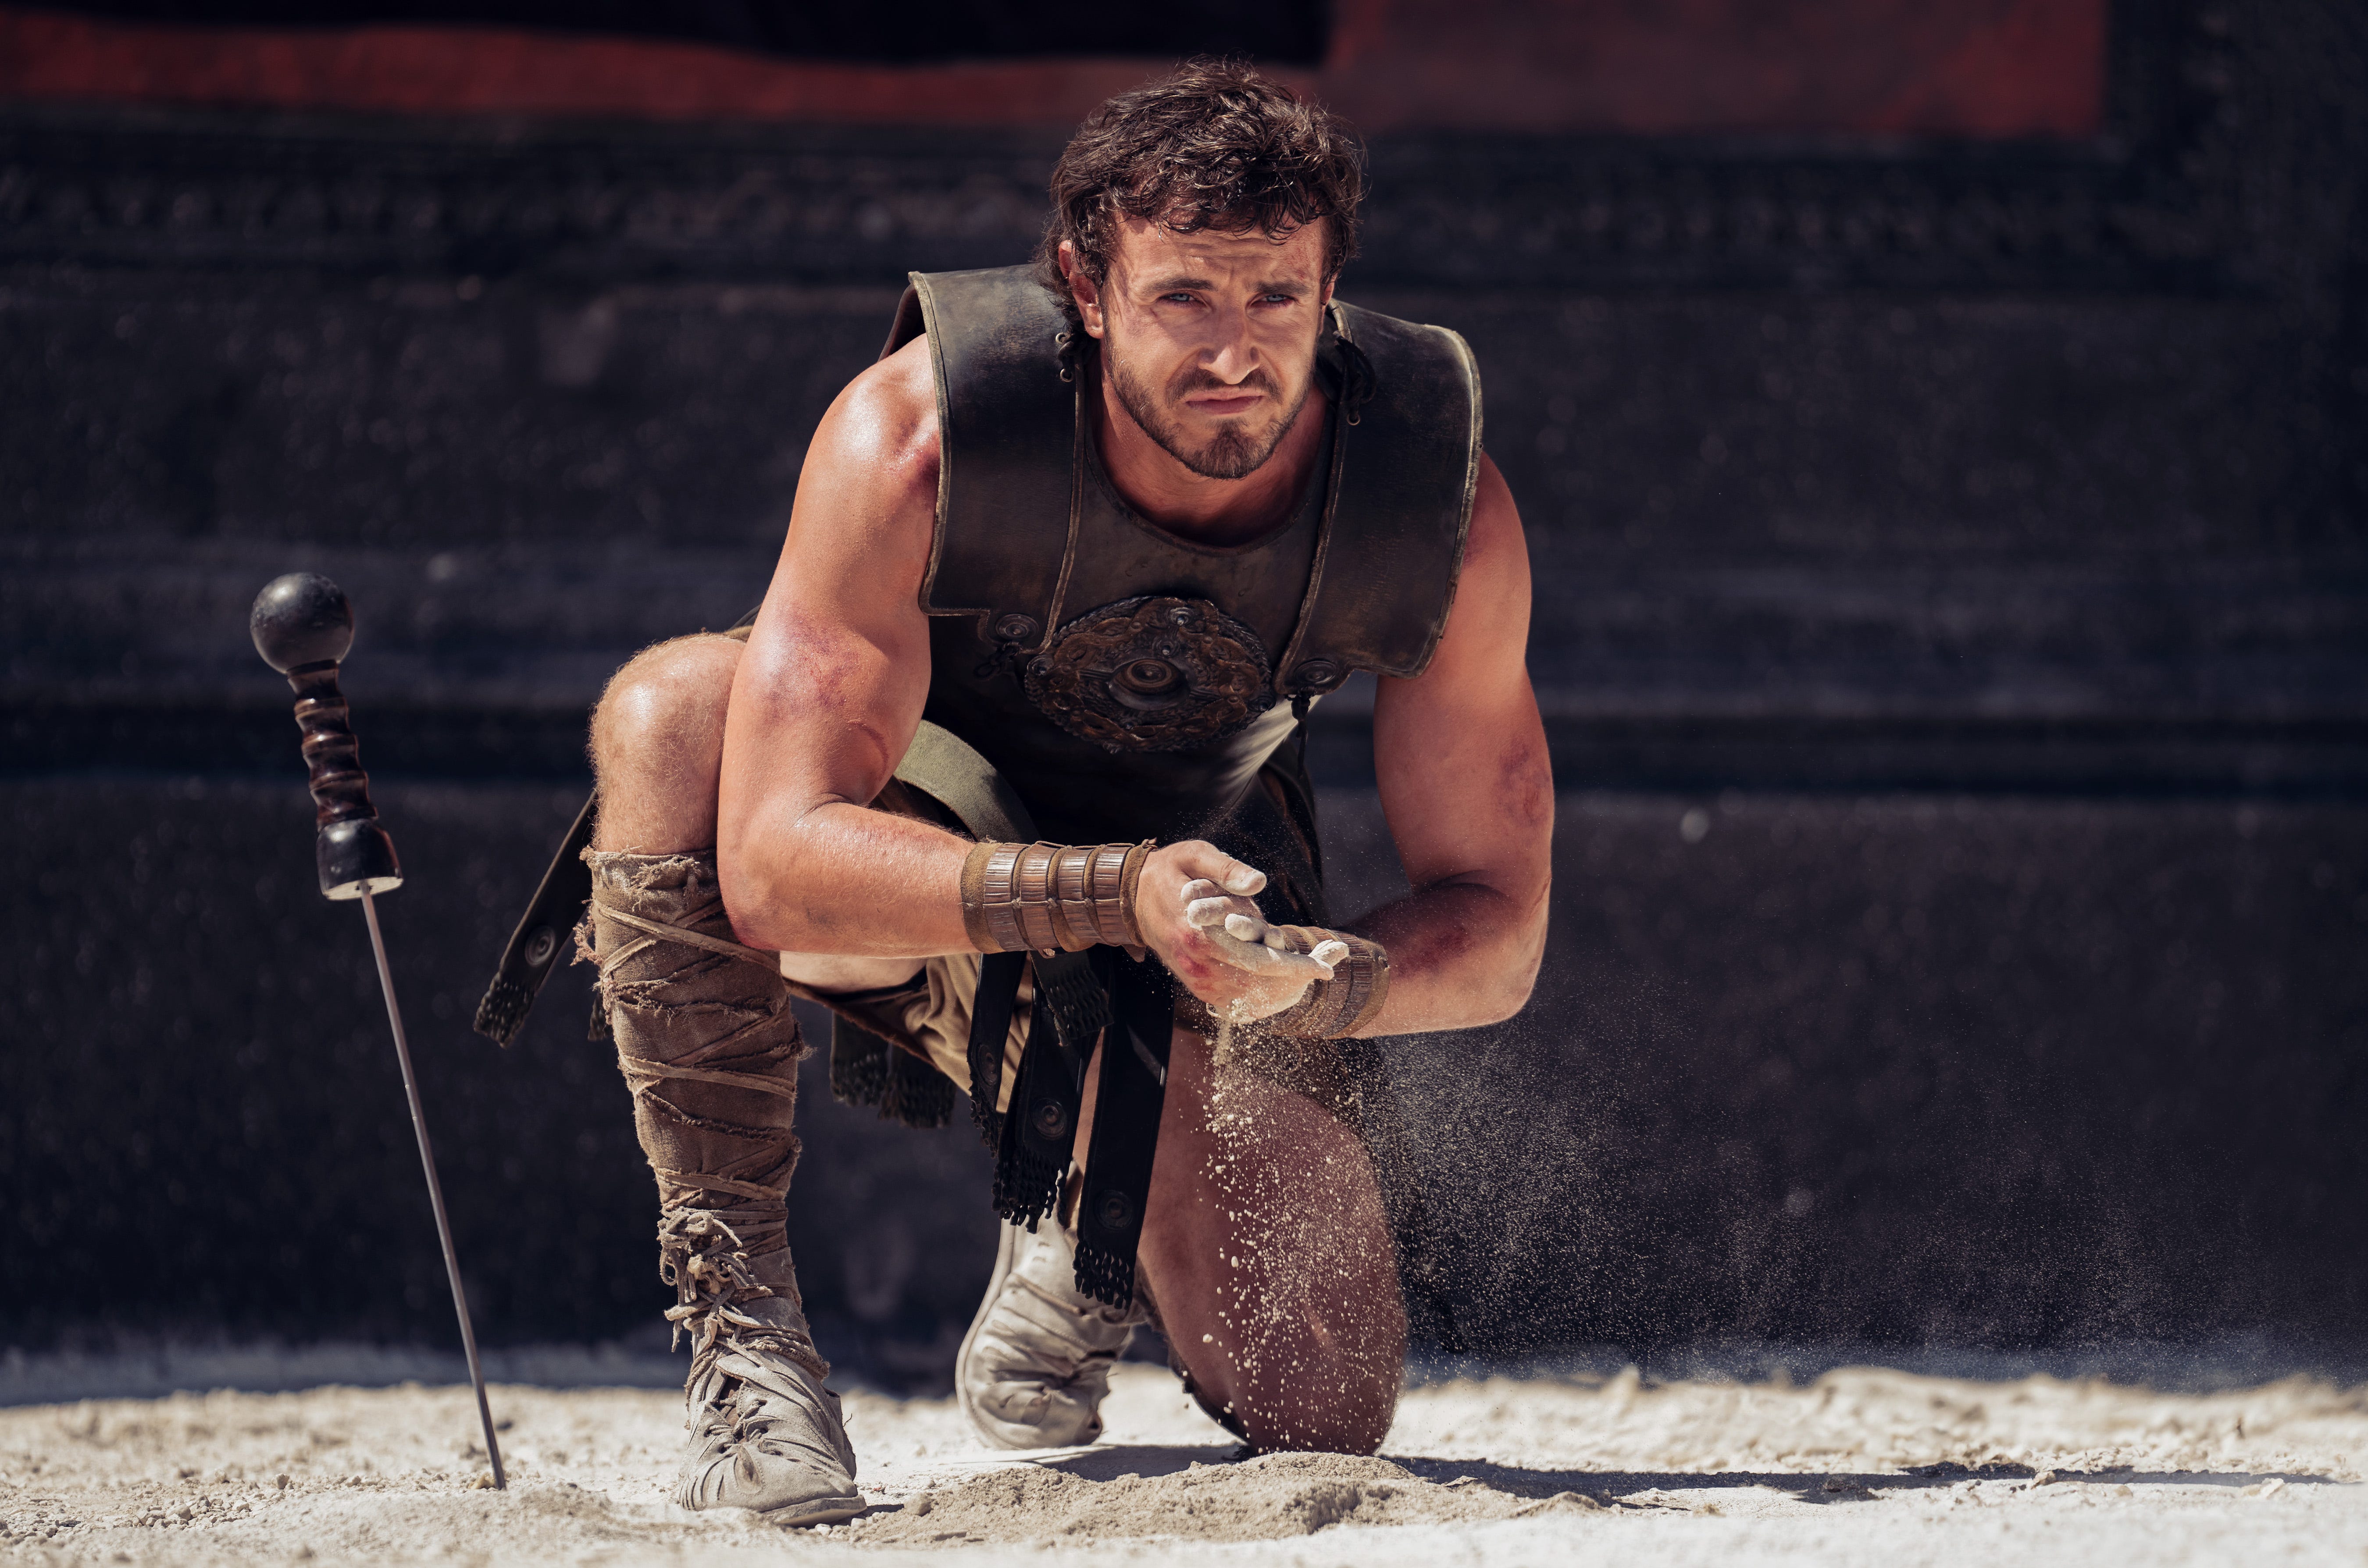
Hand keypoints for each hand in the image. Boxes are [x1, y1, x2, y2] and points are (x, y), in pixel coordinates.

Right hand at [1134, 841, 1341, 1021]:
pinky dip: (1259, 996)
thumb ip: (1227, 869)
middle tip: (1329, 968)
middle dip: (1296, 978)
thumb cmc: (1168, 871)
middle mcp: (1197, 961)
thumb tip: (1260, 883)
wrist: (1130, 897)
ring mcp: (1194, 976)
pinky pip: (1231, 1000)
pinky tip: (1281, 985)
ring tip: (1311, 972)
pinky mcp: (1193, 982)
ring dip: (1281, 989)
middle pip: (1258, 981)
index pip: (1256, 958)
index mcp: (1199, 932)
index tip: (1326, 967)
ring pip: (1247, 995)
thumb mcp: (1195, 855)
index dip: (1294, 965)